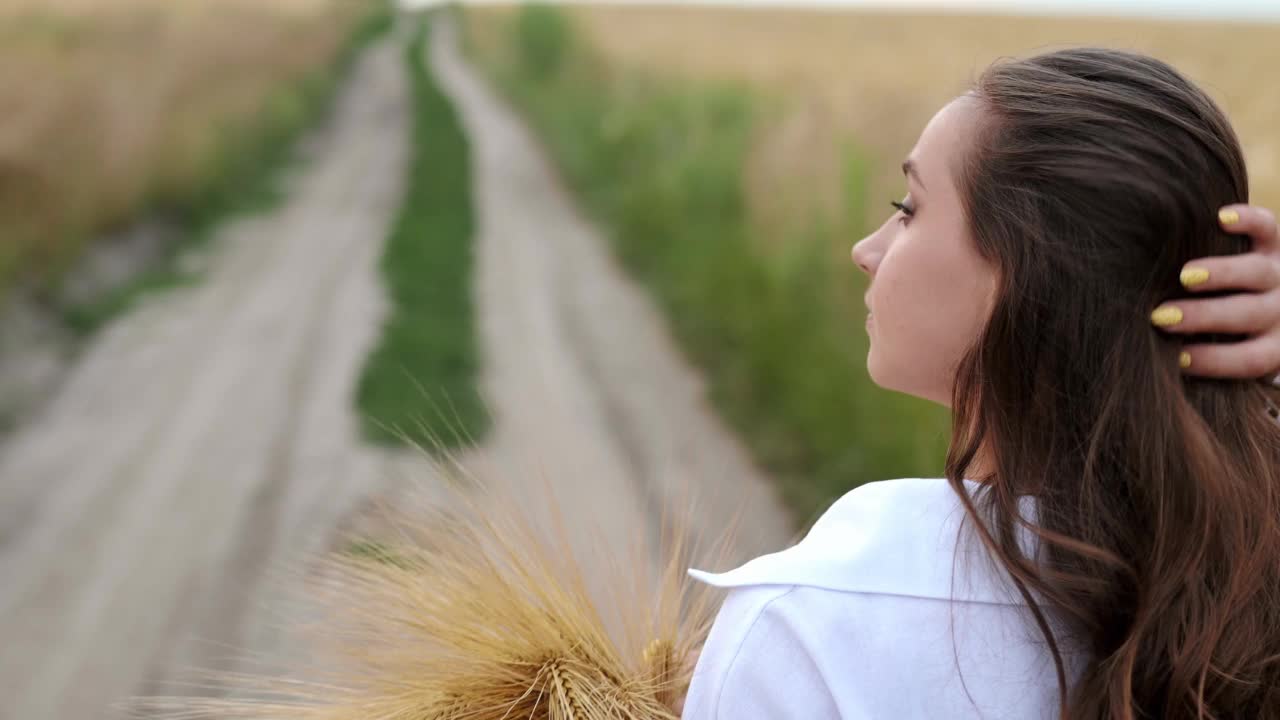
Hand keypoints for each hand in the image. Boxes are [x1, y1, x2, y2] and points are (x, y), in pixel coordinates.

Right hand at [1150, 204, 1279, 378]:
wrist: (1273, 301)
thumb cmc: (1236, 338)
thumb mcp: (1235, 354)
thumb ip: (1206, 357)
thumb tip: (1159, 363)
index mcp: (1273, 347)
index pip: (1248, 359)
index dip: (1213, 361)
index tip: (1177, 358)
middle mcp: (1279, 310)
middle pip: (1247, 314)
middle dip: (1204, 316)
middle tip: (1163, 316)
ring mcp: (1279, 274)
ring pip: (1257, 272)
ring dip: (1221, 273)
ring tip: (1186, 274)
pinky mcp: (1274, 244)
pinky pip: (1268, 228)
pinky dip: (1249, 220)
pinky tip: (1221, 217)